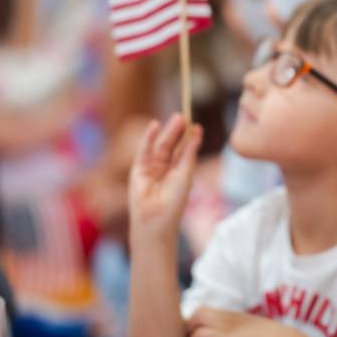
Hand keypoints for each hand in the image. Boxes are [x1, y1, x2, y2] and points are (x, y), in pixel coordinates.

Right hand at [129, 113, 202, 245]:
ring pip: (161, 146)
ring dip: (168, 132)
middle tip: (184, 116)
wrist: (156, 221)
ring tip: (177, 118)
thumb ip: (188, 154)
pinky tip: (154, 126)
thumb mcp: (185, 175)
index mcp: (179, 171)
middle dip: (178, 131)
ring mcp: (152, 168)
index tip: (197, 126)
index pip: (185, 150)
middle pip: (172, 145)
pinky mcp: (139, 169)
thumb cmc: (174, 203)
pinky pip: (145, 150)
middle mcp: (165, 168)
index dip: (190, 138)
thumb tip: (196, 135)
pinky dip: (149, 138)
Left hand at [187, 307, 289, 336]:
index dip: (198, 324)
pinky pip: (200, 335)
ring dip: (191, 334)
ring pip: (195, 318)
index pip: (206, 312)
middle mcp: (227, 316)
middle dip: (190, 327)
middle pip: (198, 312)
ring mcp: (225, 325)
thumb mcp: (253, 335)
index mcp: (233, 316)